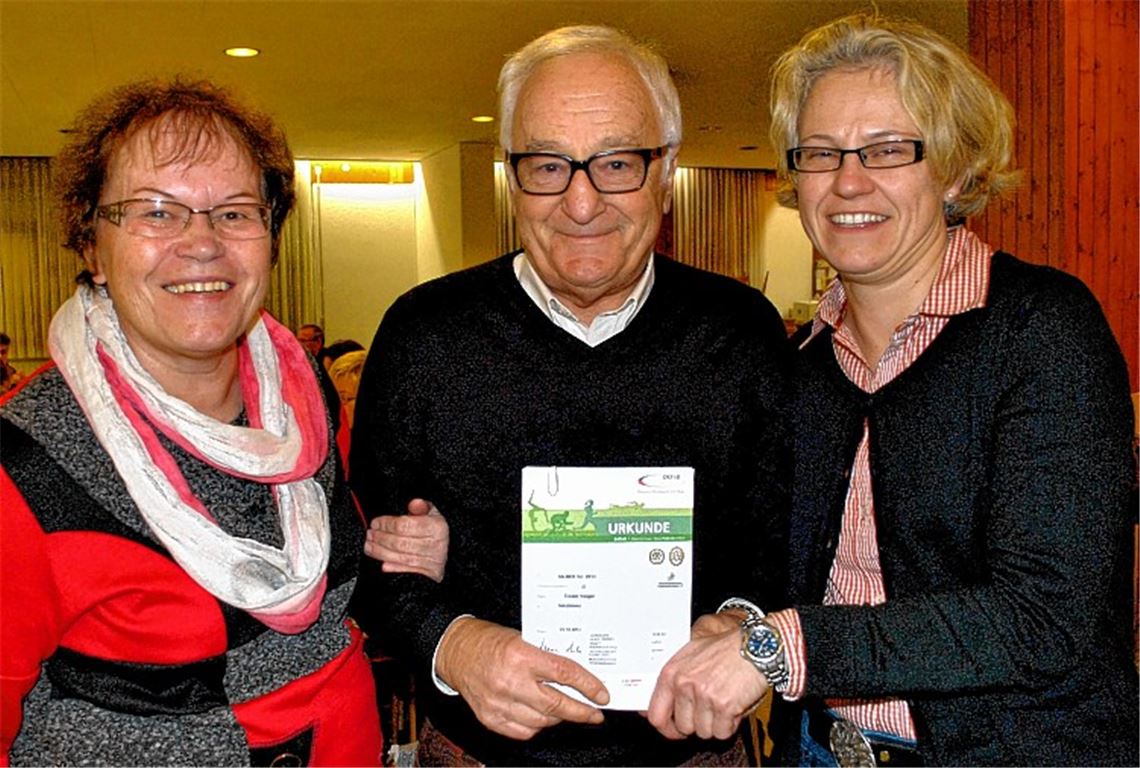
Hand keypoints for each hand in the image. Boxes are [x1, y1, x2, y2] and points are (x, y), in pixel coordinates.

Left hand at [363, 498, 448, 581]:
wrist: (443, 554)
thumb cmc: (434, 532)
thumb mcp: (432, 514)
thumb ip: (421, 507)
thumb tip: (414, 503)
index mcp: (437, 527)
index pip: (405, 525)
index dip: (386, 524)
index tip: (375, 523)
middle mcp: (436, 545)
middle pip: (400, 542)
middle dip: (380, 538)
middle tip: (370, 534)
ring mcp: (431, 562)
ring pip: (400, 557)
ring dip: (380, 552)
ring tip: (369, 546)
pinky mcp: (427, 575)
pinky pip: (405, 571)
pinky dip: (391, 567)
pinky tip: (382, 563)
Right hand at [436, 617, 609, 739]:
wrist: (455, 651)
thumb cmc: (488, 640)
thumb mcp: (522, 638)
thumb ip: (545, 658)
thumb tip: (574, 677)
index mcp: (521, 656)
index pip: (565, 674)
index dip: (588, 686)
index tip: (601, 695)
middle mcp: (510, 682)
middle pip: (556, 705)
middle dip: (581, 712)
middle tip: (595, 714)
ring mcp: (499, 703)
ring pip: (542, 722)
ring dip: (560, 718)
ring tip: (568, 712)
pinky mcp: (490, 718)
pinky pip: (523, 731)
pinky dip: (537, 726)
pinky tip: (542, 717)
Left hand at [647, 614, 767, 740]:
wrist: (757, 646)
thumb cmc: (728, 648)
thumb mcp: (692, 654)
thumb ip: (675, 679)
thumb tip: (661, 706)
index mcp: (672, 672)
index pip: (655, 714)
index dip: (667, 728)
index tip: (675, 730)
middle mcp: (684, 684)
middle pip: (683, 727)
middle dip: (697, 723)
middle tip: (709, 710)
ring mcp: (704, 696)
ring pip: (703, 732)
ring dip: (716, 723)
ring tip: (724, 702)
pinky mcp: (724, 706)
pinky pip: (722, 732)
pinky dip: (730, 725)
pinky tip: (734, 706)